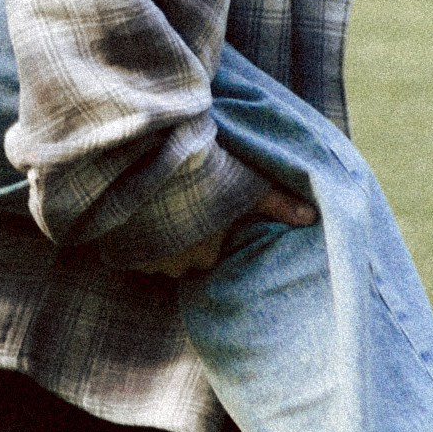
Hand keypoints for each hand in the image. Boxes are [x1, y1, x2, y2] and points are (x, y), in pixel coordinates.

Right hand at [136, 178, 315, 278]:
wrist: (143, 167)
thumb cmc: (201, 178)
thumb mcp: (247, 185)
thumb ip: (278, 203)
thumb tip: (312, 217)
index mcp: (205, 253)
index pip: (212, 256)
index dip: (212, 236)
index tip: (211, 215)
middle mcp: (174, 264)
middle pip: (184, 258)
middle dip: (185, 239)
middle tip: (188, 208)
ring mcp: (144, 256)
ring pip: (156, 253)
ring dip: (160, 235)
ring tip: (162, 207)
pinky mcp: (119, 247)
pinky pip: (130, 247)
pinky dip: (135, 230)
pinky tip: (139, 210)